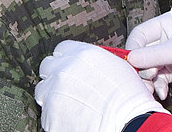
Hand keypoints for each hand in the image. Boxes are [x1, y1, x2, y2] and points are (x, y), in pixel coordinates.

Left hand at [36, 41, 166, 131]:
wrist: (127, 124)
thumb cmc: (128, 97)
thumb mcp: (116, 66)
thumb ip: (95, 60)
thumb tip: (88, 64)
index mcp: (80, 54)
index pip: (61, 49)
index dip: (67, 58)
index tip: (70, 66)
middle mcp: (63, 71)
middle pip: (47, 67)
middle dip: (56, 75)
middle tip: (69, 86)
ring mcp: (53, 94)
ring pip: (43, 91)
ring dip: (54, 95)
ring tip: (72, 104)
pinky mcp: (50, 117)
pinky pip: (47, 113)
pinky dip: (57, 115)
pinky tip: (74, 117)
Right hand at [125, 9, 171, 99]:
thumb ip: (155, 55)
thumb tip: (131, 59)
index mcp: (168, 22)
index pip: (141, 34)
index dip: (134, 49)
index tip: (131, 64)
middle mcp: (168, 36)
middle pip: (144, 52)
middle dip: (143, 68)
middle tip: (147, 78)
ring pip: (151, 67)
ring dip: (150, 79)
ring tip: (154, 89)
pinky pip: (161, 77)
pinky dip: (160, 85)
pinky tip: (163, 92)